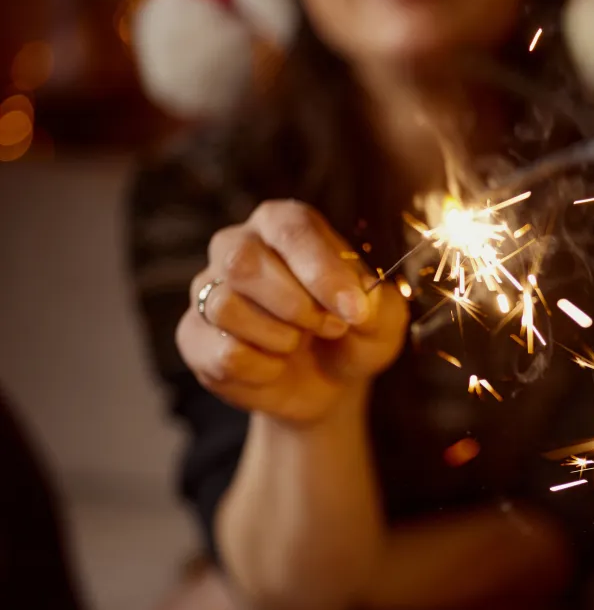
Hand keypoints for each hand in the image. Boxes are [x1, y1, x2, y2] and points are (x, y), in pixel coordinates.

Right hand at [178, 200, 408, 425]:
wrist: (327, 384)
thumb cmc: (353, 336)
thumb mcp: (382, 321)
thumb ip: (379, 305)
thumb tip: (357, 302)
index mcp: (284, 225)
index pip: (291, 230)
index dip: (322, 271)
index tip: (353, 310)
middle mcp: (237, 246)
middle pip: (243, 262)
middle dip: (297, 306)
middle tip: (331, 328)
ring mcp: (208, 290)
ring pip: (226, 307)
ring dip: (280, 338)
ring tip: (300, 344)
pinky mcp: (195, 335)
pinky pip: (222, 353)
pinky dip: (263, 370)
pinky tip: (275, 366)